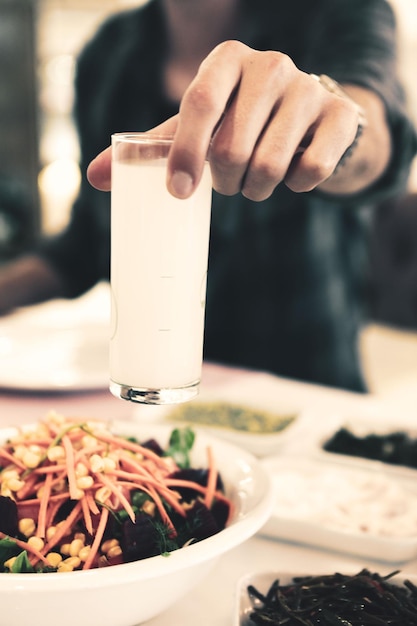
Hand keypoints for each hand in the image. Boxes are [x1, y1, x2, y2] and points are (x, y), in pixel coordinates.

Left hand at [87, 41, 363, 200]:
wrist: (311, 119)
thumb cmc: (243, 123)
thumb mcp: (197, 129)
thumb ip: (153, 149)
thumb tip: (95, 177)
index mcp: (227, 60)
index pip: (198, 103)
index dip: (185, 153)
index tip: (178, 192)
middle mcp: (270, 65)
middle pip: (233, 148)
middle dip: (226, 182)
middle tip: (229, 181)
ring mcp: (310, 87)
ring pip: (270, 166)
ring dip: (257, 190)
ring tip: (257, 181)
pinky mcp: (341, 115)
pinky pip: (311, 171)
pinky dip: (297, 186)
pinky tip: (294, 172)